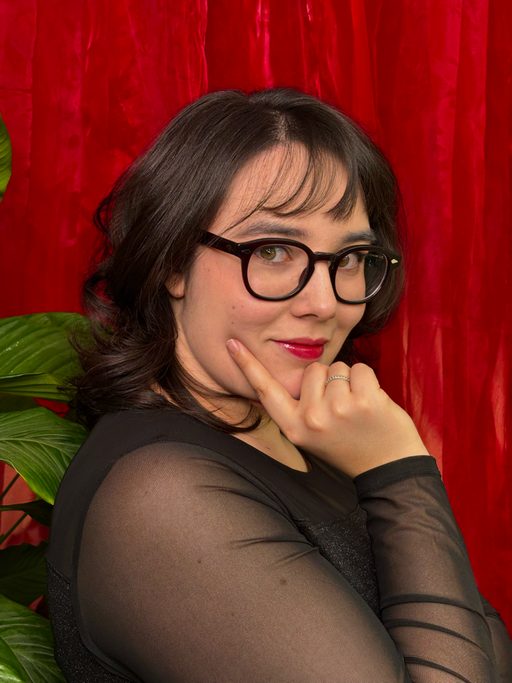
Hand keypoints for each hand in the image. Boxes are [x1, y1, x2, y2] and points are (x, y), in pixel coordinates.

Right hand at [227, 339, 428, 477]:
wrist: (388, 467)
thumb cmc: (350, 444)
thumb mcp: (312, 433)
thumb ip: (301, 405)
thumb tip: (298, 373)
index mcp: (294, 427)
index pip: (265, 390)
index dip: (247, 365)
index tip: (232, 342)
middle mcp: (311, 419)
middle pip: (312, 370)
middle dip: (328, 380)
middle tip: (342, 410)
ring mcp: (337, 409)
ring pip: (337, 367)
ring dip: (349, 381)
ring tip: (357, 409)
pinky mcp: (363, 401)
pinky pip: (360, 369)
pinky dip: (368, 380)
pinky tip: (372, 404)